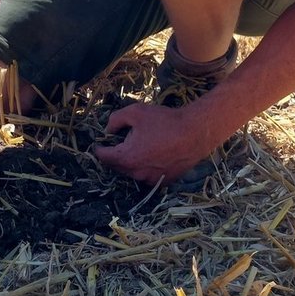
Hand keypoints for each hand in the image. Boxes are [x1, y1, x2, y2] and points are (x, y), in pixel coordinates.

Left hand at [93, 102, 215, 184]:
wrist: (195, 133)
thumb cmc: (164, 122)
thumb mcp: (135, 112)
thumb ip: (115, 120)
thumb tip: (108, 130)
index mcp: (127, 158)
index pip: (103, 157)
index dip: (99, 148)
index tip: (99, 143)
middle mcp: (137, 173)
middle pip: (117, 166)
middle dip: (115, 155)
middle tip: (119, 142)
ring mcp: (151, 180)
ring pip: (133, 172)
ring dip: (131, 162)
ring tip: (139, 147)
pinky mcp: (164, 182)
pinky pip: (148, 176)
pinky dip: (146, 168)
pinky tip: (153, 155)